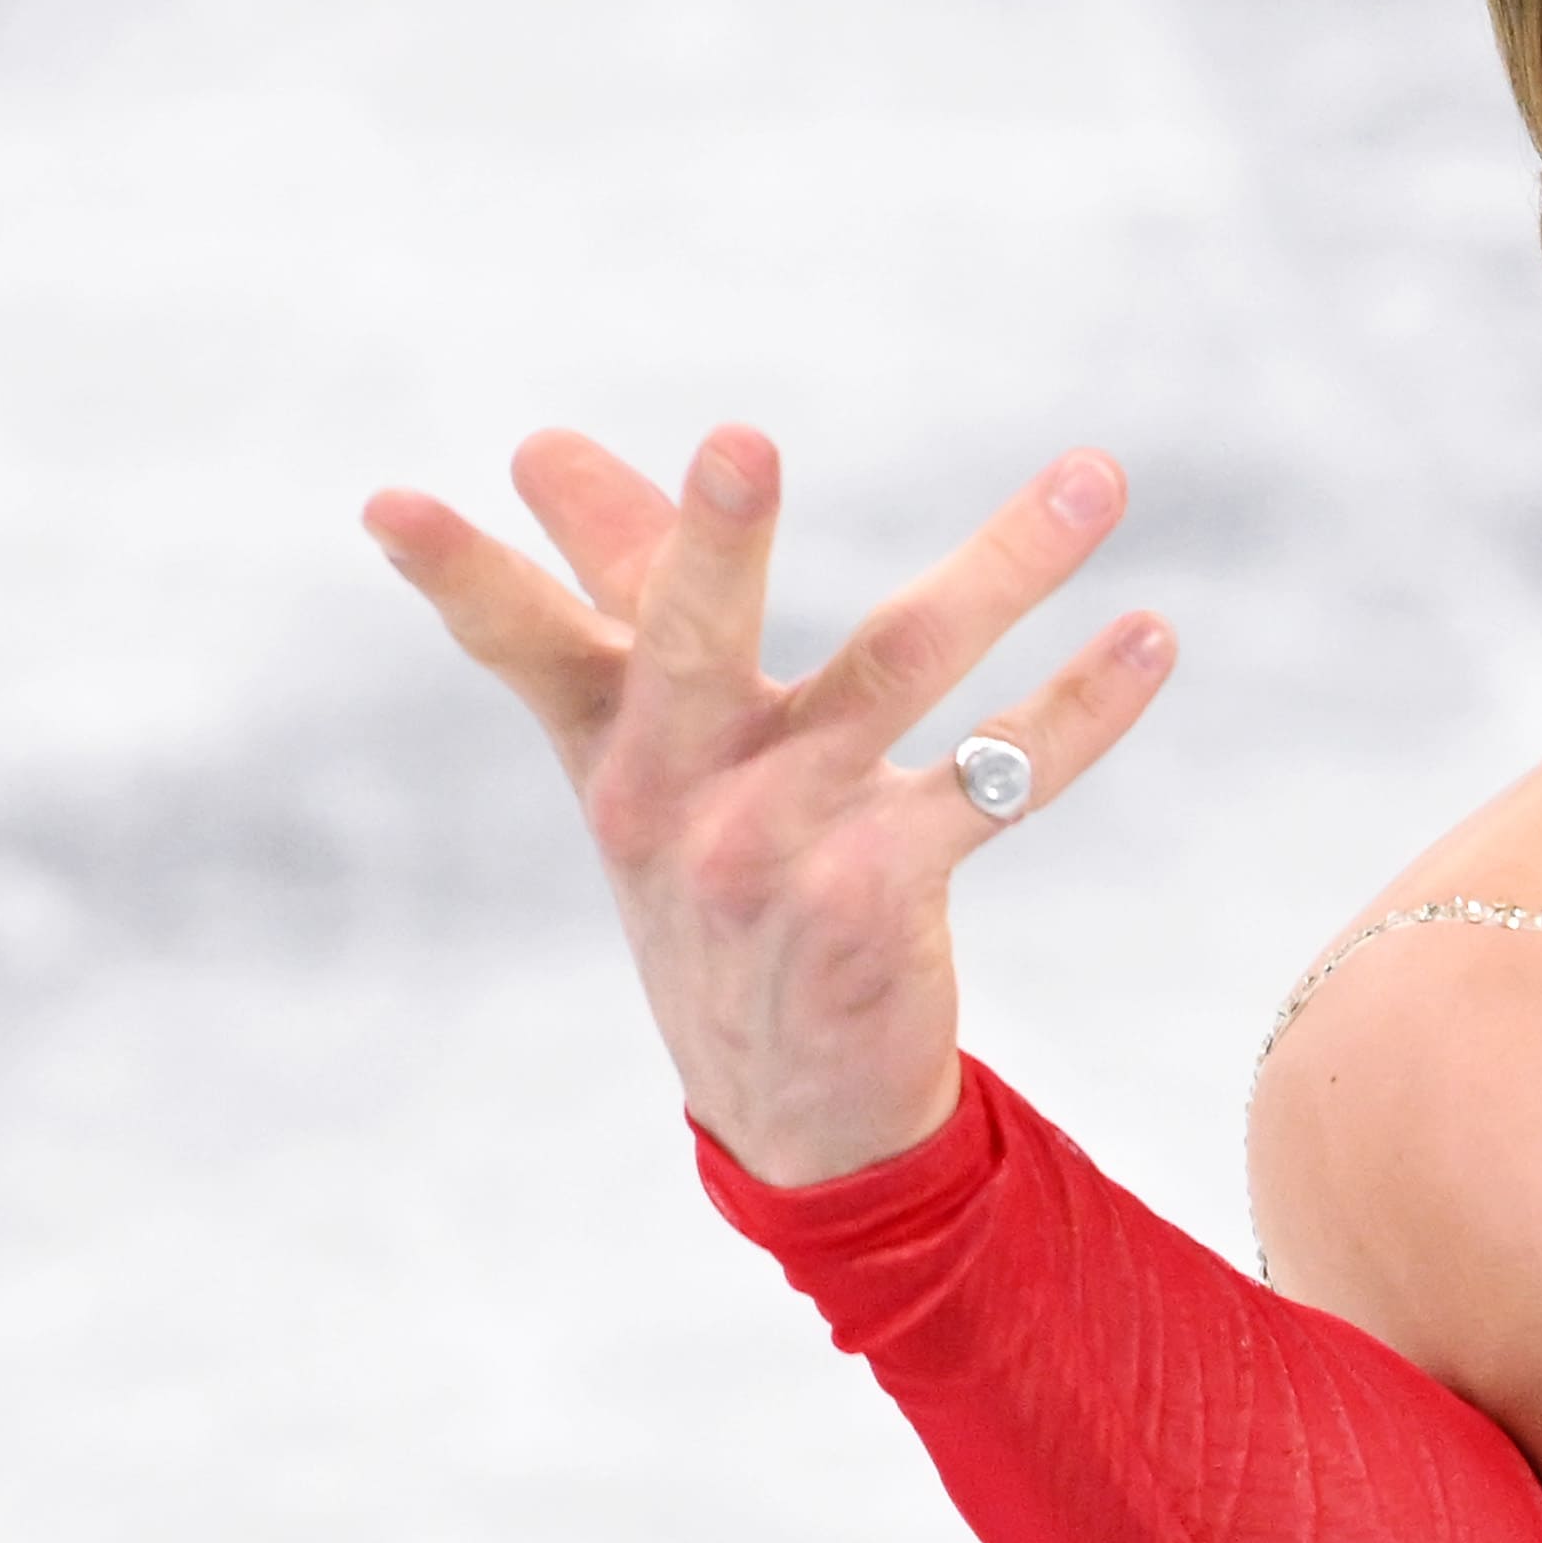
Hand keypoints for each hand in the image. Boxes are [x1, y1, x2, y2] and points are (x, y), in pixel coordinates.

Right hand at [361, 427, 1173, 1185]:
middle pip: (690, 641)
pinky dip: (1084, 705)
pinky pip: (999, 776)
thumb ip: (616, 592)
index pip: (523, 644)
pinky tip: (1152, 634)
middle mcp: (677, 794)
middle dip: (716, 540)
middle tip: (742, 439)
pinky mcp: (877, 896)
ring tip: (1095, 479)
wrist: (790, 1104)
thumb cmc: (716, 881)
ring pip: (897, 671)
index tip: (389, 505)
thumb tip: (546, 445)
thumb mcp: (647, 751)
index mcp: (611, 749)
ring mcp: (775, 848)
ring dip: (1004, 564)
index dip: (459, 577)